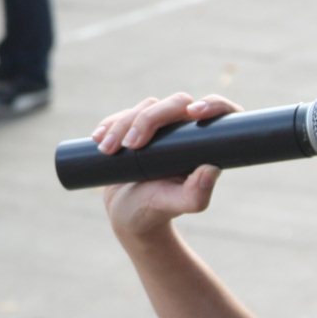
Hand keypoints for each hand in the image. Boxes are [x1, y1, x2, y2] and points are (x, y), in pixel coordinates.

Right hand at [93, 92, 241, 240]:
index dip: (212, 104)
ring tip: (108, 151)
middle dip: (149, 119)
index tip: (194, 112)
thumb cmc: (155, 211)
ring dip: (124, 124)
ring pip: (147, 106)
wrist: (127, 214)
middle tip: (130, 145)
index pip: (218, 113)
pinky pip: (124, 115)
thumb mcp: (174, 205)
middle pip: (176, 103)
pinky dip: (109, 124)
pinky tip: (98, 138)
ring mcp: (160, 127)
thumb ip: (195, 194)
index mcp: (204, 145)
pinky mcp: (136, 127)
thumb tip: (212, 169)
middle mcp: (185, 131)